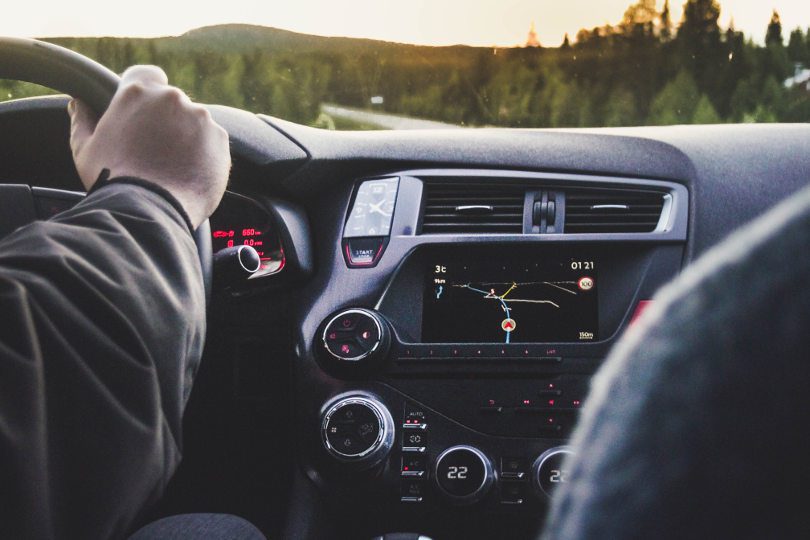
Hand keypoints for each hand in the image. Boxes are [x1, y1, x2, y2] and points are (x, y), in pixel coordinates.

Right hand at [68, 65, 229, 227]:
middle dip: (166, 120)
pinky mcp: (220, 141)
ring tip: (172, 166)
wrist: (150, 211)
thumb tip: (78, 103)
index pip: (148, 75)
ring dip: (187, 136)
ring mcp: (201, 118)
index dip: (146, 93)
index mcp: (137, 92)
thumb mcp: (85, 149)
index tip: (144, 111)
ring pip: (195, 122)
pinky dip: (204, 154)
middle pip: (172, 102)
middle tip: (155, 149)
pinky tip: (188, 173)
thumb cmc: (112, 180)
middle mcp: (172, 99)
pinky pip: (213, 142)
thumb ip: (83, 120)